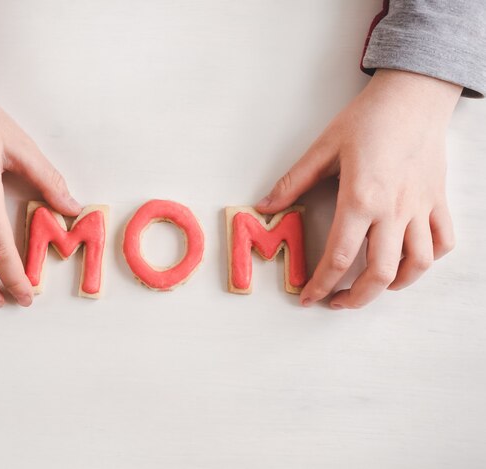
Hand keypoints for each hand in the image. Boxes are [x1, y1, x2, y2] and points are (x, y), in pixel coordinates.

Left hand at [255, 69, 461, 308]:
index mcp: (361, 199)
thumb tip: (265, 206)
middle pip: (380, 273)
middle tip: (336, 302)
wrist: (413, 94)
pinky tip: (409, 261)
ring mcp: (420, 208)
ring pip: (416, 265)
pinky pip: (443, 241)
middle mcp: (394, 210)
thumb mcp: (323, 149)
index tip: (309, 298)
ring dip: (393, 286)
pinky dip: (427, 260)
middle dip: (355, 298)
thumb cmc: (368, 119)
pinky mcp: (437, 200)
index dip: (321, 284)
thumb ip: (293, 182)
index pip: (340, 257)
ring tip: (371, 288)